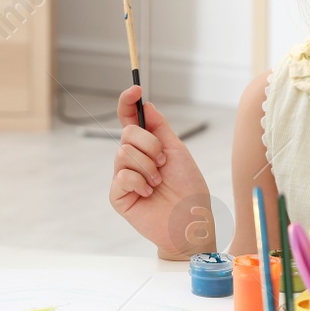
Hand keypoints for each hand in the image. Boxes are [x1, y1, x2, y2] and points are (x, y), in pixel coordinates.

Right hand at [108, 85, 214, 257]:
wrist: (191, 222)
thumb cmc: (189, 190)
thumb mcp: (178, 152)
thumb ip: (160, 128)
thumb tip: (146, 104)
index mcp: (146, 147)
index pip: (129, 119)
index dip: (128, 102)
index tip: (135, 89)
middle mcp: (132, 160)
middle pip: (127, 133)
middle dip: (149, 145)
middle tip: (163, 163)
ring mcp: (124, 177)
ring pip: (123, 153)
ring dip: (147, 167)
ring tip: (158, 182)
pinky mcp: (118, 196)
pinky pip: (121, 176)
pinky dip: (139, 182)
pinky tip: (149, 193)